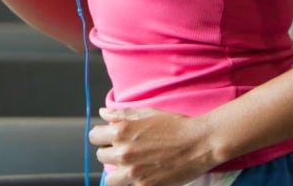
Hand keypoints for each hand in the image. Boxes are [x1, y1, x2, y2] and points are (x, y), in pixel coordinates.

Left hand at [90, 107, 219, 185]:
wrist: (198, 143)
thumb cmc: (174, 125)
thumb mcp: (146, 113)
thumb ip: (121, 114)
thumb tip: (103, 113)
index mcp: (121, 131)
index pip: (94, 137)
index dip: (101, 136)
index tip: (109, 138)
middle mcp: (123, 152)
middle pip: (101, 156)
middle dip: (111, 152)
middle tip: (125, 151)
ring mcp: (133, 171)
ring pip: (109, 178)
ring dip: (117, 172)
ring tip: (130, 166)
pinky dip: (134, 181)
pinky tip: (145, 173)